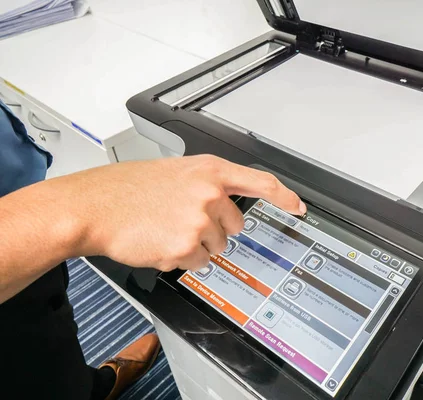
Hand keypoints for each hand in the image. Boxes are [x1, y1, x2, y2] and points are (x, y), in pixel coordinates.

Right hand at [71, 155, 304, 271]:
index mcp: (210, 170)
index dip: (285, 197)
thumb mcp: (177, 173)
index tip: (298, 207)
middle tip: (185, 220)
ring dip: (197, 245)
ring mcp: (199, 220)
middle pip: (237, 226)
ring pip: (217, 247)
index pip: (262, 182)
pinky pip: (199, 262)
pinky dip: (182, 258)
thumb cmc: (129, 189)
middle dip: (216, 229)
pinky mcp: (187, 246)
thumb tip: (231, 205)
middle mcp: (210, 193)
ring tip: (167, 229)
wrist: (97, 206)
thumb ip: (209, 185)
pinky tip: (162, 242)